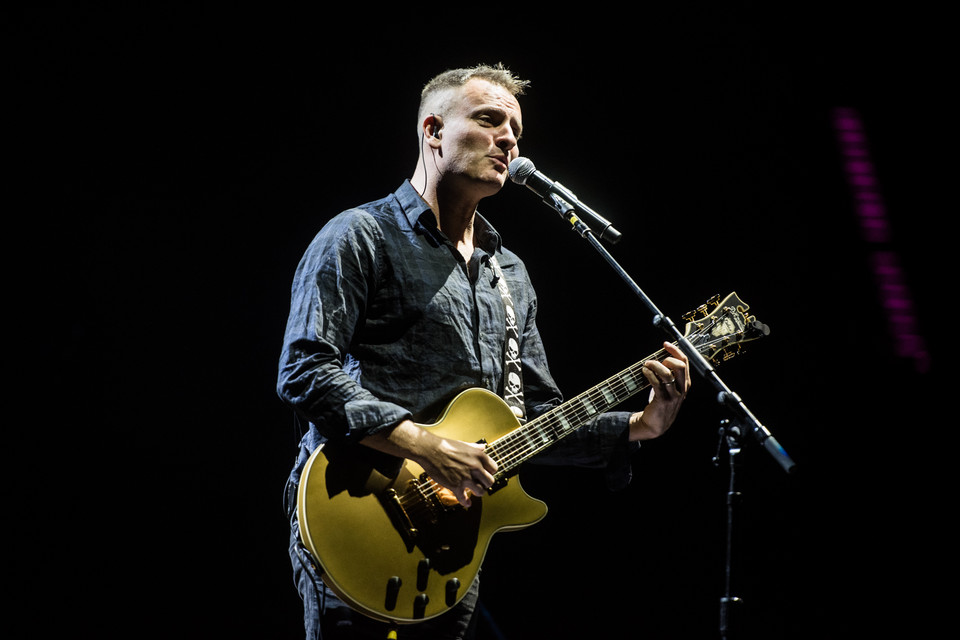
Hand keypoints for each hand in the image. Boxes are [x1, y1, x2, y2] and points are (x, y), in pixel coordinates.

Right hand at [361, 420, 497, 507]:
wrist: (430, 450)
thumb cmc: (445, 445)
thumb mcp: (464, 444)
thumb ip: (475, 447)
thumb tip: (483, 447)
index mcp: (479, 456)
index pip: (494, 468)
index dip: (490, 472)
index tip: (486, 474)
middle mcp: (475, 467)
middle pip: (490, 482)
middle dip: (486, 484)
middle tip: (482, 484)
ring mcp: (465, 478)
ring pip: (480, 492)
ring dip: (477, 492)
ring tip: (474, 491)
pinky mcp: (455, 486)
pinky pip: (464, 498)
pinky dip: (466, 502)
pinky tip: (467, 503)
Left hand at [630, 342, 689, 440]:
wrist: (656, 425)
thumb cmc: (661, 403)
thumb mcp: (671, 389)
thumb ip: (670, 375)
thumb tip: (662, 357)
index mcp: (686, 384)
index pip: (685, 362)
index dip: (675, 351)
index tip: (665, 344)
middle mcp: (682, 389)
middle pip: (680, 366)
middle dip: (667, 358)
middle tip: (655, 360)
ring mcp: (674, 395)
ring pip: (667, 373)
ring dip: (655, 365)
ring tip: (646, 365)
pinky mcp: (663, 400)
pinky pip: (657, 383)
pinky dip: (650, 374)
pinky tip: (645, 372)